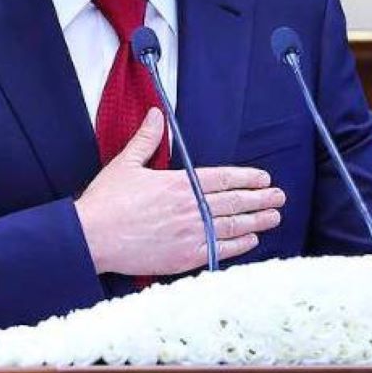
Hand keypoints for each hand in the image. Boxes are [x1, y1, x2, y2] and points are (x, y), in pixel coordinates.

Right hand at [75, 108, 286, 276]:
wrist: (92, 237)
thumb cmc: (106, 201)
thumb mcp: (126, 163)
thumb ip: (147, 139)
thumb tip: (157, 115)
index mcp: (179, 183)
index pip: (224, 178)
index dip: (248, 177)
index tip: (263, 178)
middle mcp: (190, 208)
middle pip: (235, 202)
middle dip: (261, 199)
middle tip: (279, 196)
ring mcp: (190, 234)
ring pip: (233, 226)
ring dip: (257, 221)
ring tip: (274, 217)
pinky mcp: (184, 257)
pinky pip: (220, 251)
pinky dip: (239, 245)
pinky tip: (252, 241)